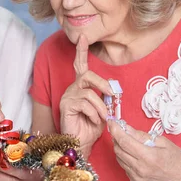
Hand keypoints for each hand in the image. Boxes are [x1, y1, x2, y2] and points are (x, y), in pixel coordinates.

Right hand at [59, 35, 112, 157]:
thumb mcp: (103, 110)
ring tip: (103, 118)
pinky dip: (95, 113)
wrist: (81, 144)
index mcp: (81, 87)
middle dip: (103, 84)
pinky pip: (85, 103)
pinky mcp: (66, 105)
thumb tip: (112, 91)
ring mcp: (68, 96)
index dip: (81, 51)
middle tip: (114, 95)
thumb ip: (105, 98)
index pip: (80, 65)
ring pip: (89, 93)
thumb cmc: (91, 128)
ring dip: (101, 106)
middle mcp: (72, 89)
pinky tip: (94, 121)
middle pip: (87, 75)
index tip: (82, 37)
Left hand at [109, 120, 180, 180]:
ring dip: (120, 148)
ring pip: (119, 158)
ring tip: (130, 142)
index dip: (115, 130)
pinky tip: (134, 155)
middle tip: (121, 130)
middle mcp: (140, 168)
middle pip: (118, 149)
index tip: (112, 122)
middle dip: (117, 138)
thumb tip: (126, 129)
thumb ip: (142, 136)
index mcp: (148, 156)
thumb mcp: (162, 141)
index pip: (124, 141)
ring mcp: (136, 177)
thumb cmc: (177, 159)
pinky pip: (124, 166)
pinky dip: (125, 158)